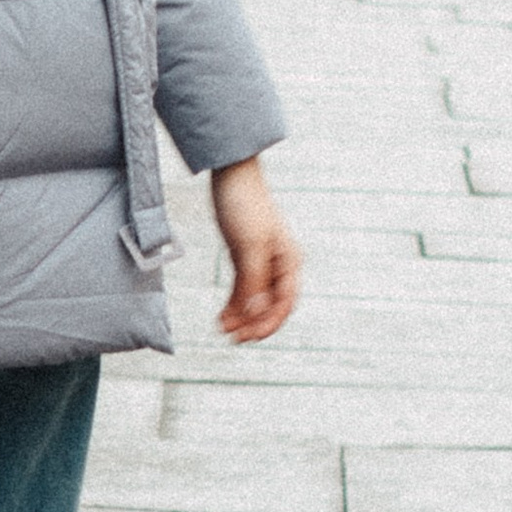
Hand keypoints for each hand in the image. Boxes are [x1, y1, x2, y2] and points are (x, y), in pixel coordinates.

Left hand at [210, 156, 299, 341]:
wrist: (231, 173)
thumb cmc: (245, 204)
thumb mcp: (249, 247)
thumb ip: (253, 282)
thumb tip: (254, 314)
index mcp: (289, 262)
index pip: (284, 304)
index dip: (268, 324)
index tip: (248, 338)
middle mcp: (279, 264)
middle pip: (270, 304)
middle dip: (252, 323)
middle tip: (232, 338)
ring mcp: (262, 259)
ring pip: (255, 298)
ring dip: (241, 315)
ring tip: (222, 328)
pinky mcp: (245, 254)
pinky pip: (243, 286)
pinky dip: (234, 301)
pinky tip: (222, 314)